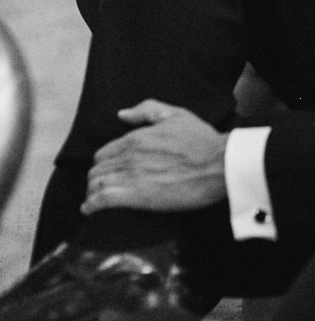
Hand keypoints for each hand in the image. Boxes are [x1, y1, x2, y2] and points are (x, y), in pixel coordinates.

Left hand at [82, 101, 226, 214]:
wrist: (219, 165)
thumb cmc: (202, 141)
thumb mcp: (176, 115)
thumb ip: (147, 110)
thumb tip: (122, 114)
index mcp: (136, 137)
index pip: (104, 153)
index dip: (102, 163)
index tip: (106, 171)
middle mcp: (129, 156)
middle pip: (97, 170)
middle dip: (95, 179)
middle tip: (99, 188)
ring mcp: (131, 176)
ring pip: (96, 185)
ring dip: (92, 193)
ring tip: (93, 201)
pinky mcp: (136, 196)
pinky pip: (102, 200)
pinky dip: (92, 205)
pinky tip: (89, 210)